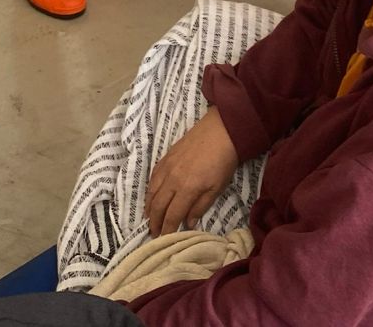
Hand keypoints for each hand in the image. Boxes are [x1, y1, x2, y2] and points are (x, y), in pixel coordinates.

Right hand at [145, 108, 238, 235]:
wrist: (220, 132)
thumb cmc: (223, 163)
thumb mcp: (216, 189)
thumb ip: (200, 207)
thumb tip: (188, 223)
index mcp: (186, 189)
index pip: (172, 215)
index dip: (166, 229)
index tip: (163, 240)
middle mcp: (172, 179)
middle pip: (158, 205)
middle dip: (154, 222)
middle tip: (153, 234)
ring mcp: (167, 167)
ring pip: (152, 191)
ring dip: (149, 207)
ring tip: (149, 218)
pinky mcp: (166, 157)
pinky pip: (153, 176)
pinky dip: (150, 189)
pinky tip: (151, 195)